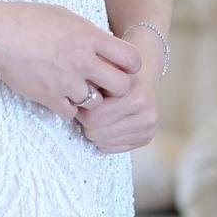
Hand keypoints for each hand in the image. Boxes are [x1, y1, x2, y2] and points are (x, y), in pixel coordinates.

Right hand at [0, 0, 141, 121]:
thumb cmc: (28, 20)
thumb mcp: (66, 16)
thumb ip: (88, 33)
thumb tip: (105, 46)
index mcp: (89, 37)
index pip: (131, 59)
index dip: (131, 66)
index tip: (120, 67)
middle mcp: (82, 61)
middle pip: (121, 86)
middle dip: (116, 88)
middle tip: (105, 85)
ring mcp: (66, 81)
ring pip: (96, 103)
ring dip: (90, 100)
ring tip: (77, 89)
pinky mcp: (49, 97)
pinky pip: (72, 113)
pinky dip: (68, 108)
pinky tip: (60, 96)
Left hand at [75, 34, 163, 151]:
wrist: (142, 70)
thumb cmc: (116, 68)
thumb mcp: (101, 67)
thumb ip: (88, 83)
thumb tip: (69, 100)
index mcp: (136, 97)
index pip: (92, 118)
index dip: (82, 106)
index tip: (84, 96)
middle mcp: (146, 115)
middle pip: (95, 132)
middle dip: (87, 120)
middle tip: (89, 106)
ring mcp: (148, 129)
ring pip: (101, 143)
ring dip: (95, 129)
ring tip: (100, 112)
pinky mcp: (146, 138)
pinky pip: (110, 149)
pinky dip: (104, 137)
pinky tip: (108, 122)